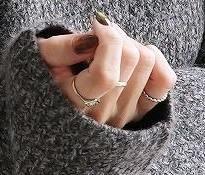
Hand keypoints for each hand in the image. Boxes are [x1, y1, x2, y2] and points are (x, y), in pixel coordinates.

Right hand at [36, 14, 176, 127]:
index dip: (108, 38)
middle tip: (101, 36)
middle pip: (132, 59)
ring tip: (112, 49)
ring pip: (148, 63)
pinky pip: (164, 82)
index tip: (96, 25)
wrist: (48, 119)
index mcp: (77, 108)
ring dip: (133, 45)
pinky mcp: (138, 114)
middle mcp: (104, 117)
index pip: (107, 73)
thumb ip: (61, 48)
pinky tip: (136, 57)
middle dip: (118, 35)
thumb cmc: (42, 85)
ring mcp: (123, 117)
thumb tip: (93, 36)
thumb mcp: (41, 63)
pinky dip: (157, 60)